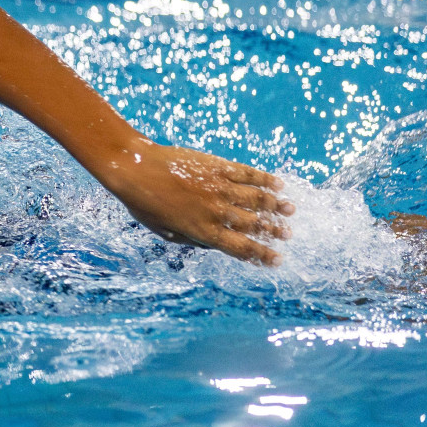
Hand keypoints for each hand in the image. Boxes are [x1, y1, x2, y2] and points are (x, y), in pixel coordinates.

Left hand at [96, 138, 293, 264]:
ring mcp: (220, 187)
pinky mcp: (218, 166)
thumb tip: (210, 244)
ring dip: (277, 206)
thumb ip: (191, 240)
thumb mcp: (164, 232)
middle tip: (288, 235)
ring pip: (258, 199)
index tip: (277, 260)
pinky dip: (266, 179)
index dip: (262, 255)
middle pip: (254, 225)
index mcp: (203, 231)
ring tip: (290, 210)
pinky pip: (248, 174)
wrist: (135, 168)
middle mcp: (217, 211)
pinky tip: (279, 184)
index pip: (241, 248)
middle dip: (274, 232)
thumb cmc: (143, 203)